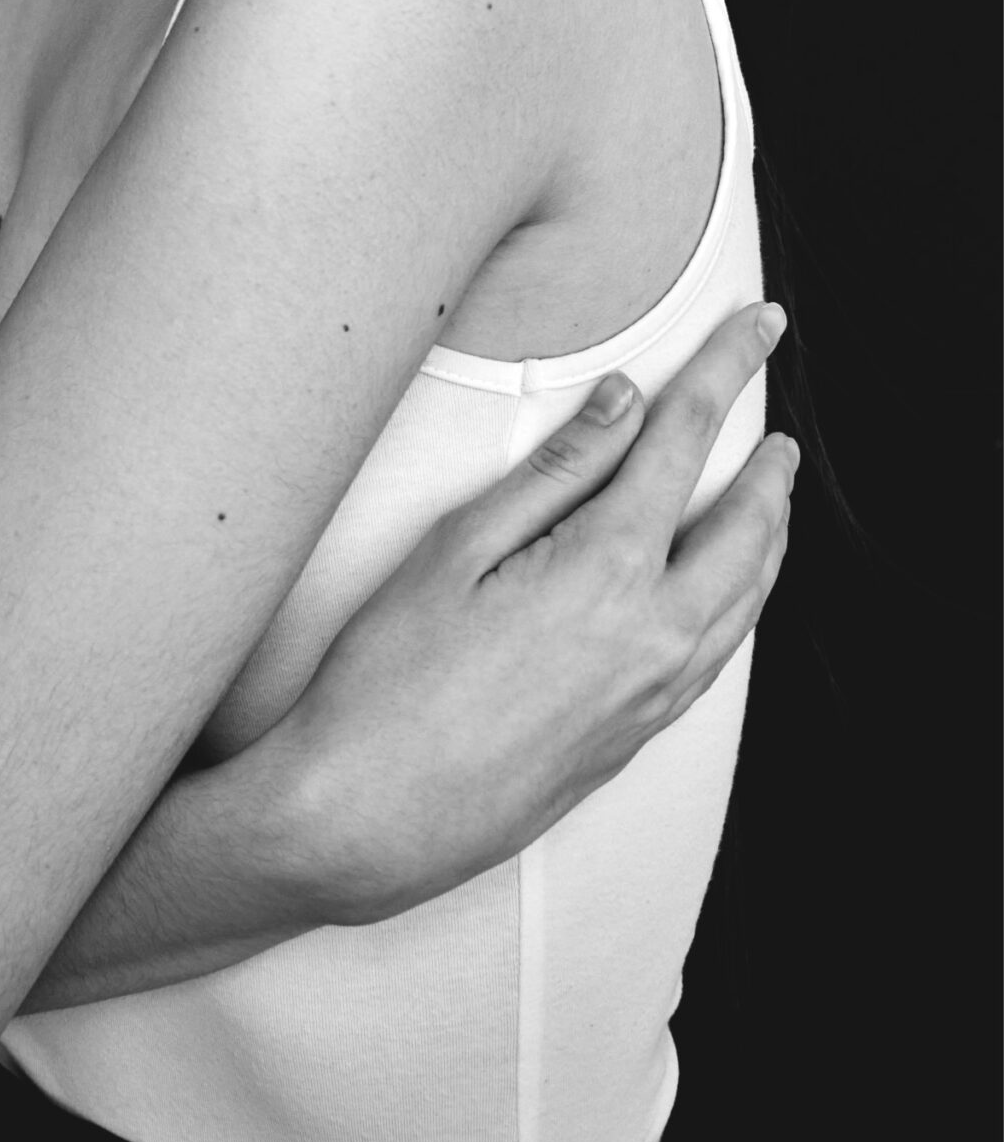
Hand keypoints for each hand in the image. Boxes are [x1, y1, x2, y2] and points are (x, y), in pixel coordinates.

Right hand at [284, 303, 795, 921]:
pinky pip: (720, 653)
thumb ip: (553, 471)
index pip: (685, 442)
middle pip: (747, 528)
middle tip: (776, 414)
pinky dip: (744, 600)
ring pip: (748, 600)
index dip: (726, 370)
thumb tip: (622, 400)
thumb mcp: (455, 549)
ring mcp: (652, 697)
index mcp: (606, 572)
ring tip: (771, 492)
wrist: (365, 815)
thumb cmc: (386, 680)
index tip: (759, 326)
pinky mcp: (635, 740)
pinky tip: (727, 589)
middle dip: (768, 464)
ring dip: (768, 534)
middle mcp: (653, 638)